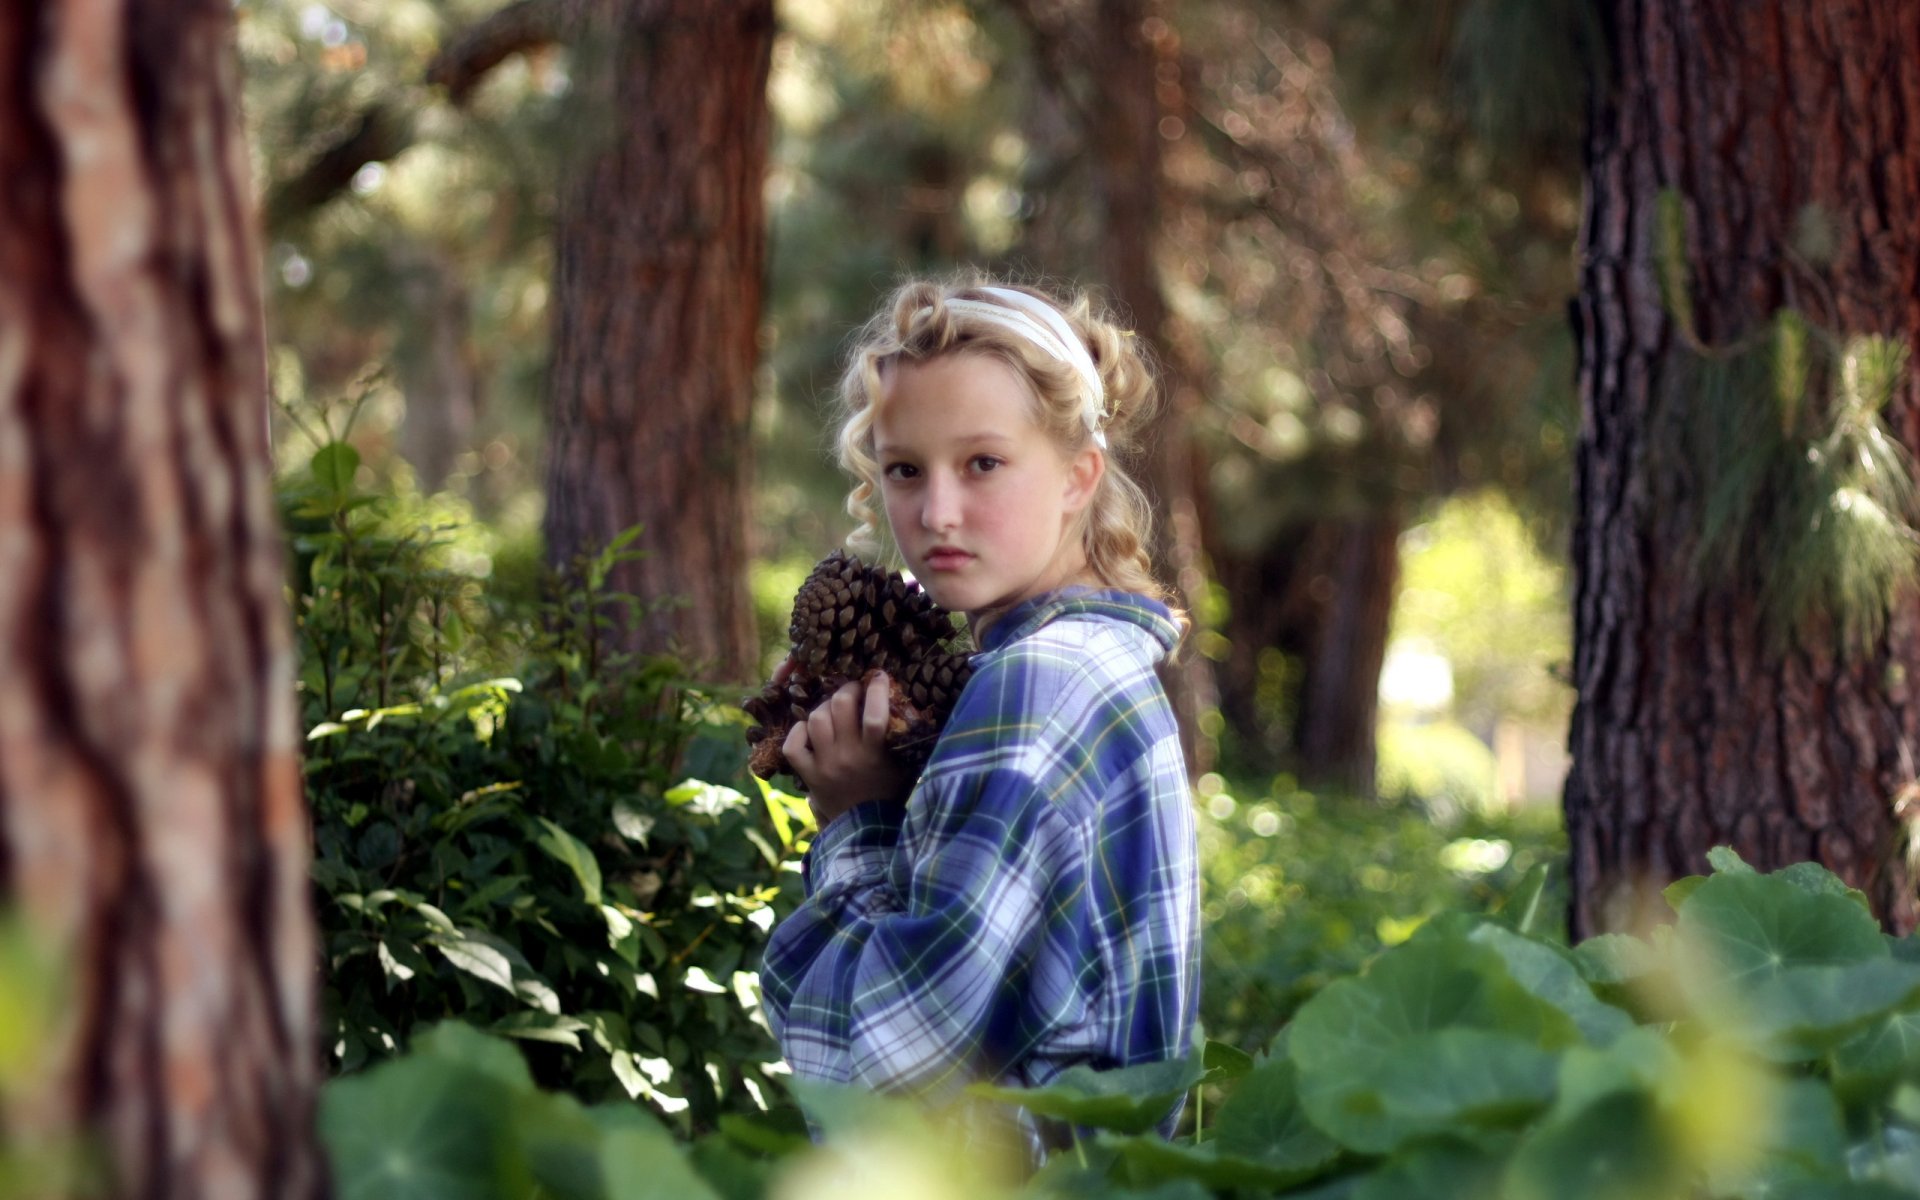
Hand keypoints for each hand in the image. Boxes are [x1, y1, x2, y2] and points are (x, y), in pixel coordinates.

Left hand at [783, 672, 914, 827]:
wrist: (866, 829)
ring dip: (825, 707)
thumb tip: (900, 699)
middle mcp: (846, 757)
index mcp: (874, 754)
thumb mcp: (902, 764)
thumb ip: (899, 737)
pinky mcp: (808, 775)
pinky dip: (798, 732)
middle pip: (840, 706)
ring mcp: (824, 765)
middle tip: (854, 690)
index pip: (874, 715)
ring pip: (816, 719)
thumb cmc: (889, 791)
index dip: (877, 689)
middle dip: (848, 690)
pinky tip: (809, 730)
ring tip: (833, 709)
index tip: (880, 676)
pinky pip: (793, 745)